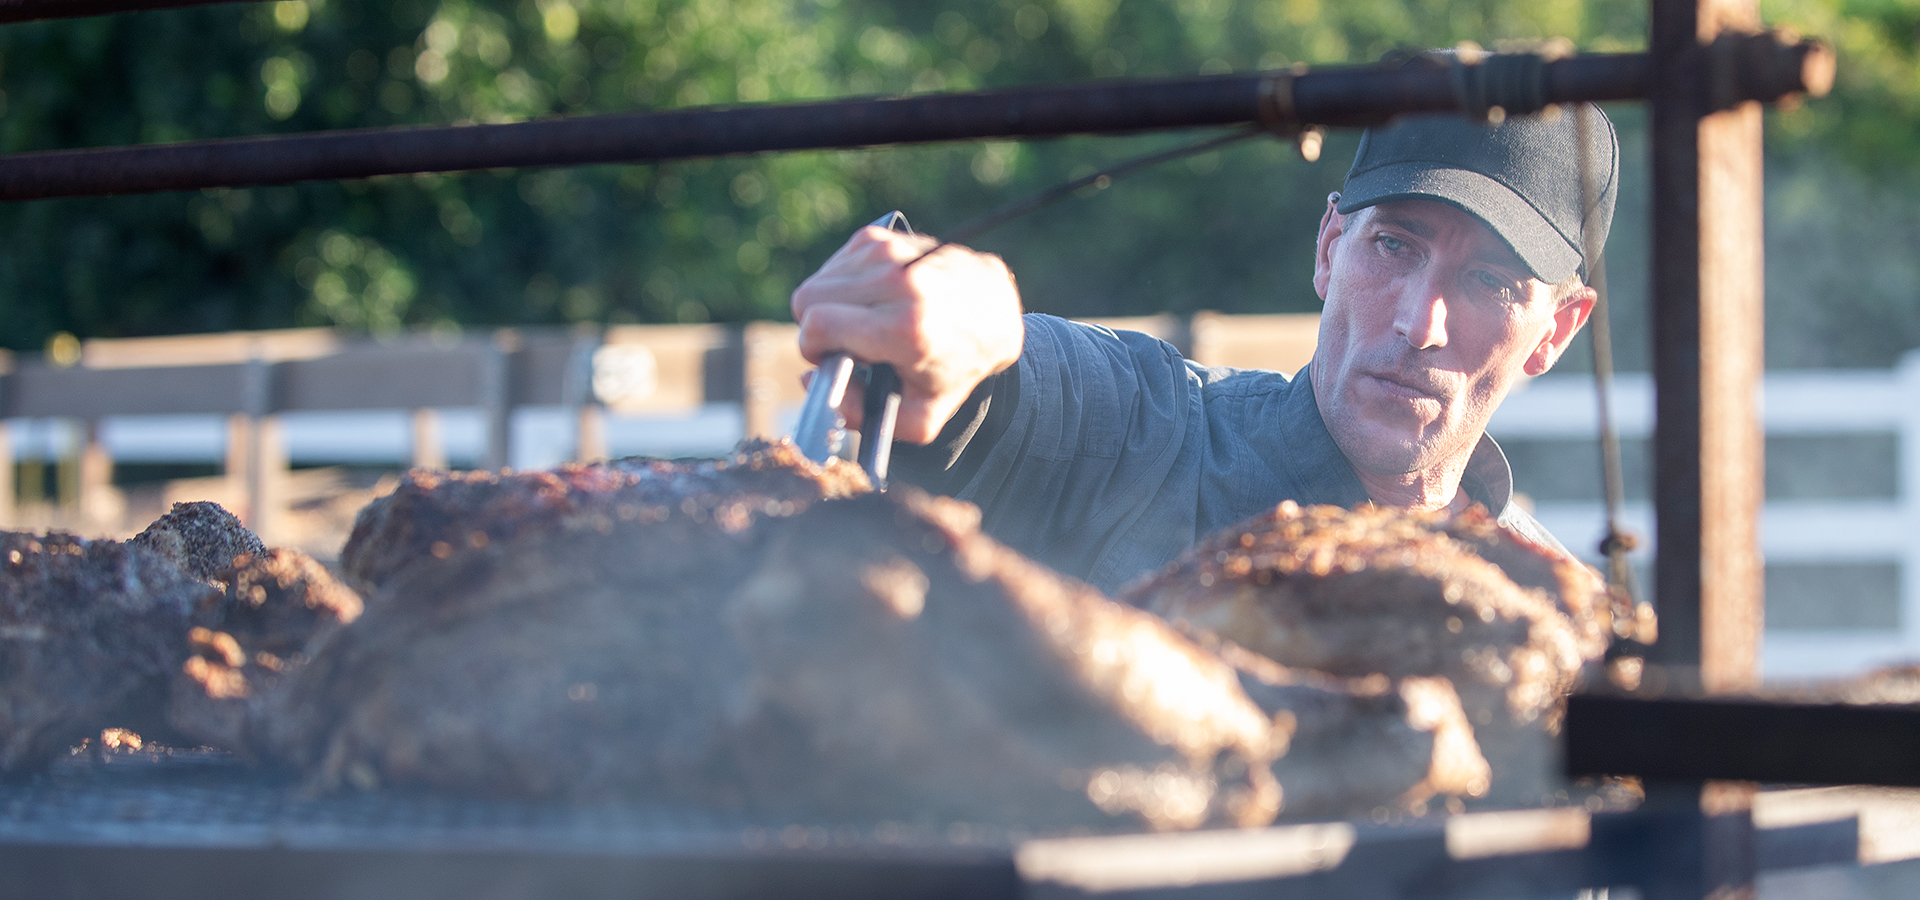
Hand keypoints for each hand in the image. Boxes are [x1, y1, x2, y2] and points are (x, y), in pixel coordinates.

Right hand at [791, 225, 1023, 443]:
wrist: (992, 312)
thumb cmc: (954, 366)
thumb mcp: (920, 416)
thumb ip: (857, 413)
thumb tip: (810, 381)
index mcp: (905, 329)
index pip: (818, 324)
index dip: (813, 348)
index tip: (831, 359)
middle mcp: (898, 282)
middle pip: (809, 298)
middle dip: (818, 327)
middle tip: (849, 343)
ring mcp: (890, 253)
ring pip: (819, 281)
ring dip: (831, 306)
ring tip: (867, 322)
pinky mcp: (885, 237)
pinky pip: (834, 266)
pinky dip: (843, 286)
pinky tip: (873, 300)